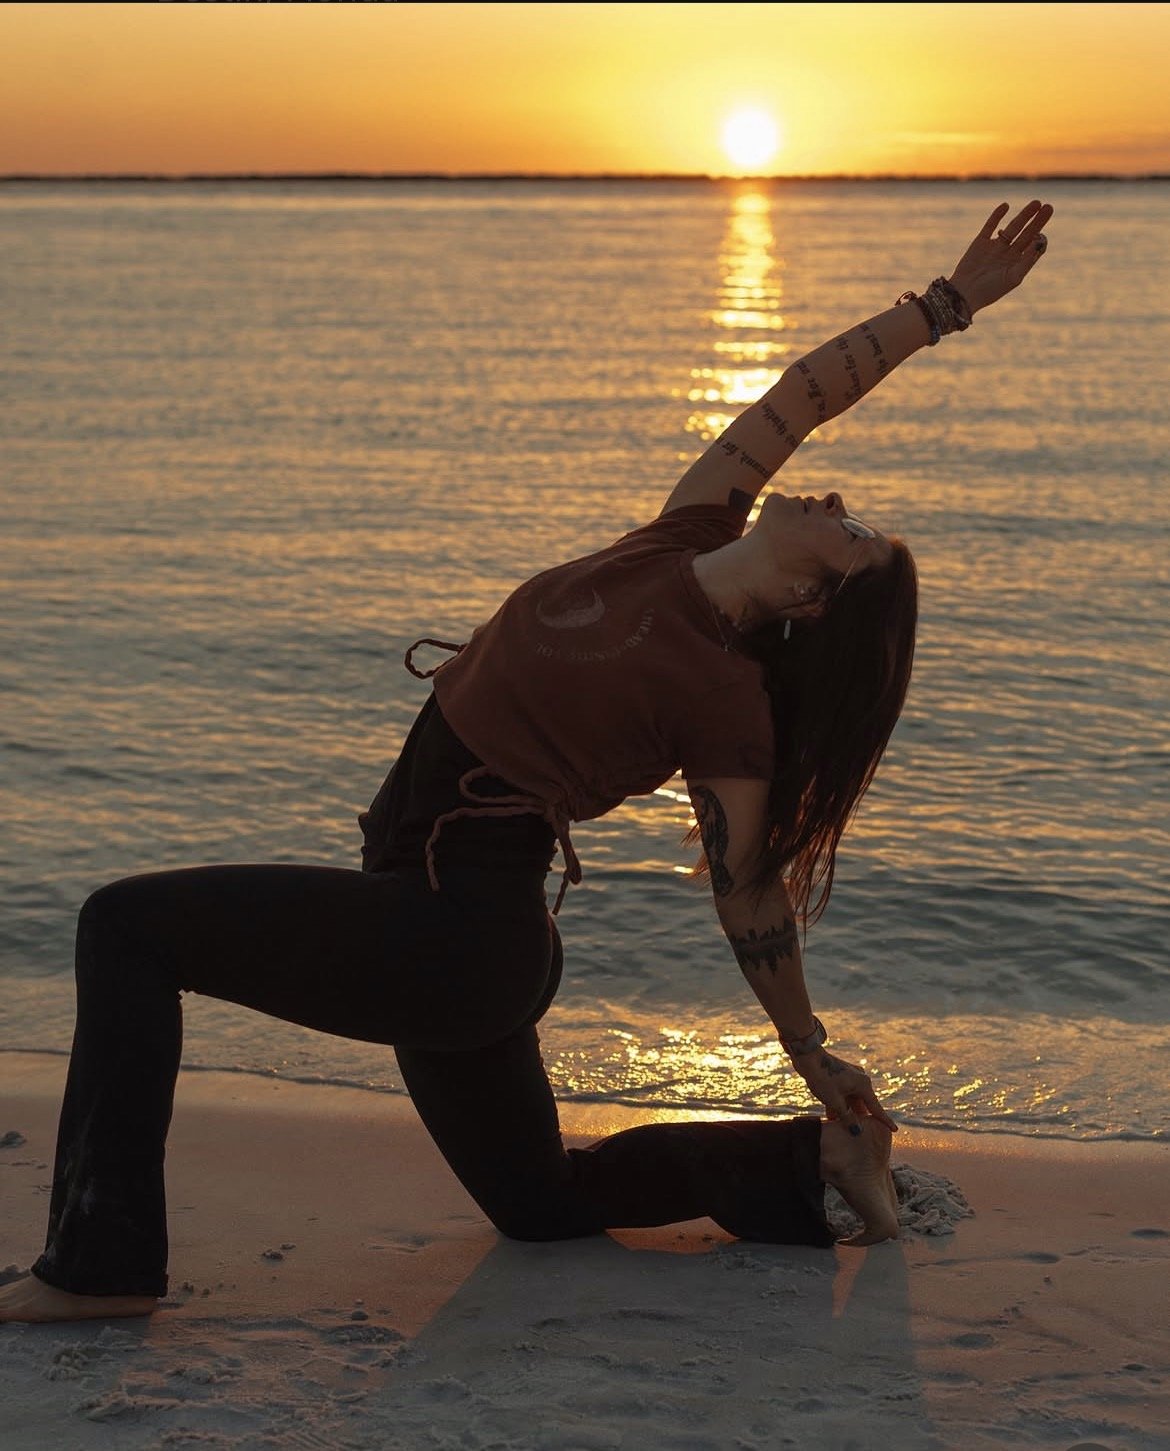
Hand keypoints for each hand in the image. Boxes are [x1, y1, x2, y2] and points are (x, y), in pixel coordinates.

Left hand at [792, 1049, 897, 1134]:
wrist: (808, 1057)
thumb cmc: (823, 1078)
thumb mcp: (835, 1102)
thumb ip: (847, 1118)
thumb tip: (857, 1131)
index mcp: (863, 1085)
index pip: (876, 1107)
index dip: (884, 1120)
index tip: (894, 1129)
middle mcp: (861, 1080)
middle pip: (862, 1104)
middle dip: (856, 1118)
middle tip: (856, 1133)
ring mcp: (851, 1076)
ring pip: (851, 1099)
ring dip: (845, 1112)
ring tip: (838, 1125)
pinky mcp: (841, 1075)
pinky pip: (844, 1093)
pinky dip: (839, 1103)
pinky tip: (830, 1115)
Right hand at [948, 199, 1053, 316]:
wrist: (963, 293)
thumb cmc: (989, 291)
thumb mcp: (1012, 278)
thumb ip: (1026, 261)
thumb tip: (1038, 242)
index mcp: (1018, 263)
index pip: (1034, 246)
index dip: (1040, 238)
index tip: (1041, 234)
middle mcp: (1008, 253)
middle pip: (1027, 233)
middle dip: (1038, 221)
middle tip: (1049, 207)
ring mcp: (995, 247)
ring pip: (1013, 227)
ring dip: (1024, 215)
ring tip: (1037, 203)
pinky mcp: (980, 243)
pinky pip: (990, 226)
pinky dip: (997, 216)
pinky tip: (1006, 206)